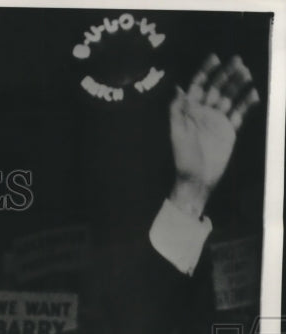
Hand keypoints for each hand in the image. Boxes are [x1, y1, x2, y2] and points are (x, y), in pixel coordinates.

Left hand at [168, 54, 259, 216]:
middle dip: (226, 74)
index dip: (205, 71)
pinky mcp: (229, 129)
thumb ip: (177, 111)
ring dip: (237, 85)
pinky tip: (253, 93)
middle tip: (237, 60)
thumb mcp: (177, 133)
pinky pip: (239, 113)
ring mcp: (218, 120)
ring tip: (246, 73)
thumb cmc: (183, 157)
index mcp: (189, 111)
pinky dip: (246, 103)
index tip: (215, 57)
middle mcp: (204, 113)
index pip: (197, 86)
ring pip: (229, 97)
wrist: (197, 178)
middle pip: (216, 88)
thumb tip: (178, 88)